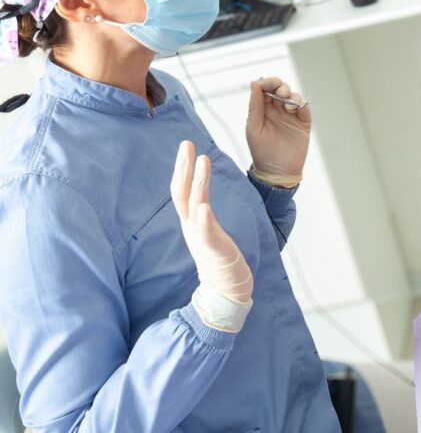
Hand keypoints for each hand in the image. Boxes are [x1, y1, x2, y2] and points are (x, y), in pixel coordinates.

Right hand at [171, 140, 253, 332]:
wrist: (225, 290)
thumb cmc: (219, 259)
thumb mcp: (208, 230)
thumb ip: (202, 214)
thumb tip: (200, 199)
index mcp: (191, 221)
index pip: (181, 190)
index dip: (182, 168)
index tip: (186, 147)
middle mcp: (192, 226)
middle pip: (181, 193)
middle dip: (183, 167)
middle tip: (186, 144)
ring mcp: (201, 237)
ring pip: (194, 206)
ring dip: (198, 183)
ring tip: (201, 161)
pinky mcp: (213, 250)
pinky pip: (206, 233)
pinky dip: (203, 219)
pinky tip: (204, 207)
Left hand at [245, 77, 311, 185]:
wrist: (277, 171)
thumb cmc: (262, 152)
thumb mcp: (253, 127)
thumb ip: (255, 106)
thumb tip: (254, 83)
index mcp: (262, 110)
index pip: (265, 89)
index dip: (268, 83)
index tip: (269, 84)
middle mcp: (277, 110)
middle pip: (280, 89)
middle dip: (281, 86)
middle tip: (281, 91)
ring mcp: (291, 116)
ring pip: (294, 96)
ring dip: (291, 95)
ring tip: (287, 103)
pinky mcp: (302, 123)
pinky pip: (304, 108)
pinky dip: (301, 104)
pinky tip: (294, 109)